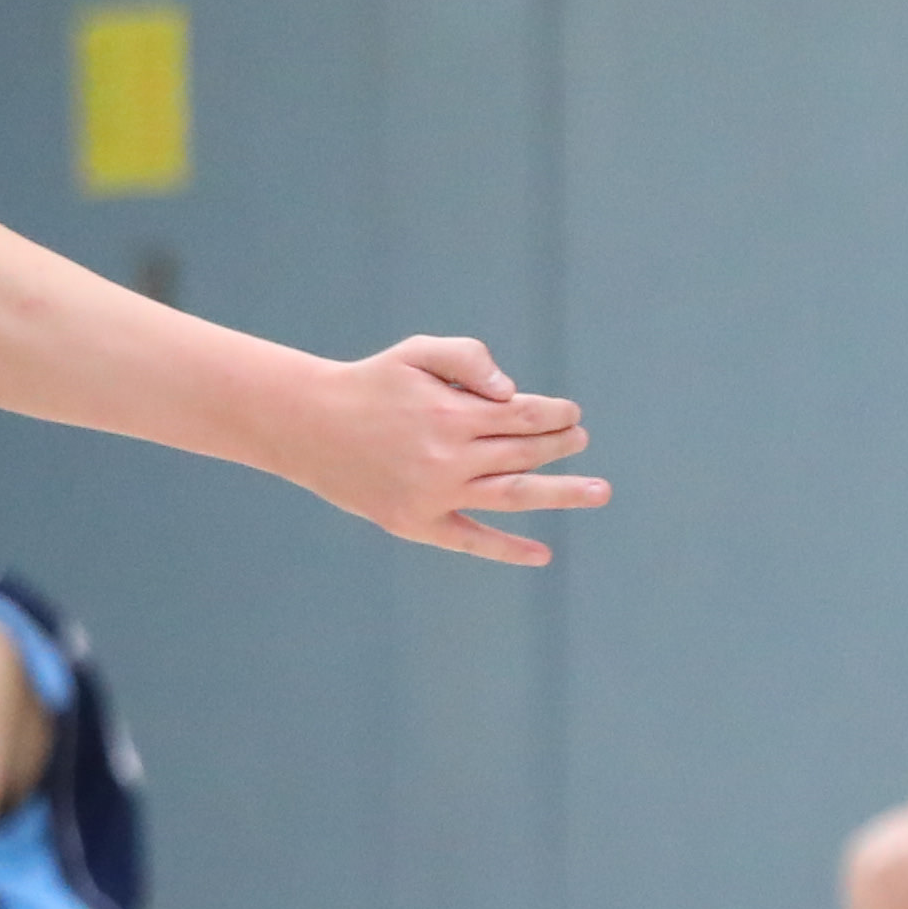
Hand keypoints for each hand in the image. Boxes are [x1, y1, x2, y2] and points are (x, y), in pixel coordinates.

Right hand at [304, 339, 610, 564]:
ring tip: (599, 491)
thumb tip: (513, 391)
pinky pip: (471, 541)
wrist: (308, 425)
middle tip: (580, 440)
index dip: (555, 414)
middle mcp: (447, 458)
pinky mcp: (416, 523)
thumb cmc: (371, 384)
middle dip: (561, 445)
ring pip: (512, 495)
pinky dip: (508, 550)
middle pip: (524, 453)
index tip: (572, 414)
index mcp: (451, 414)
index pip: (523, 415)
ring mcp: (434, 495)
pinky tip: (542, 555)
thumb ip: (469, 359)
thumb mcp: (417, 353)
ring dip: (560, 493)